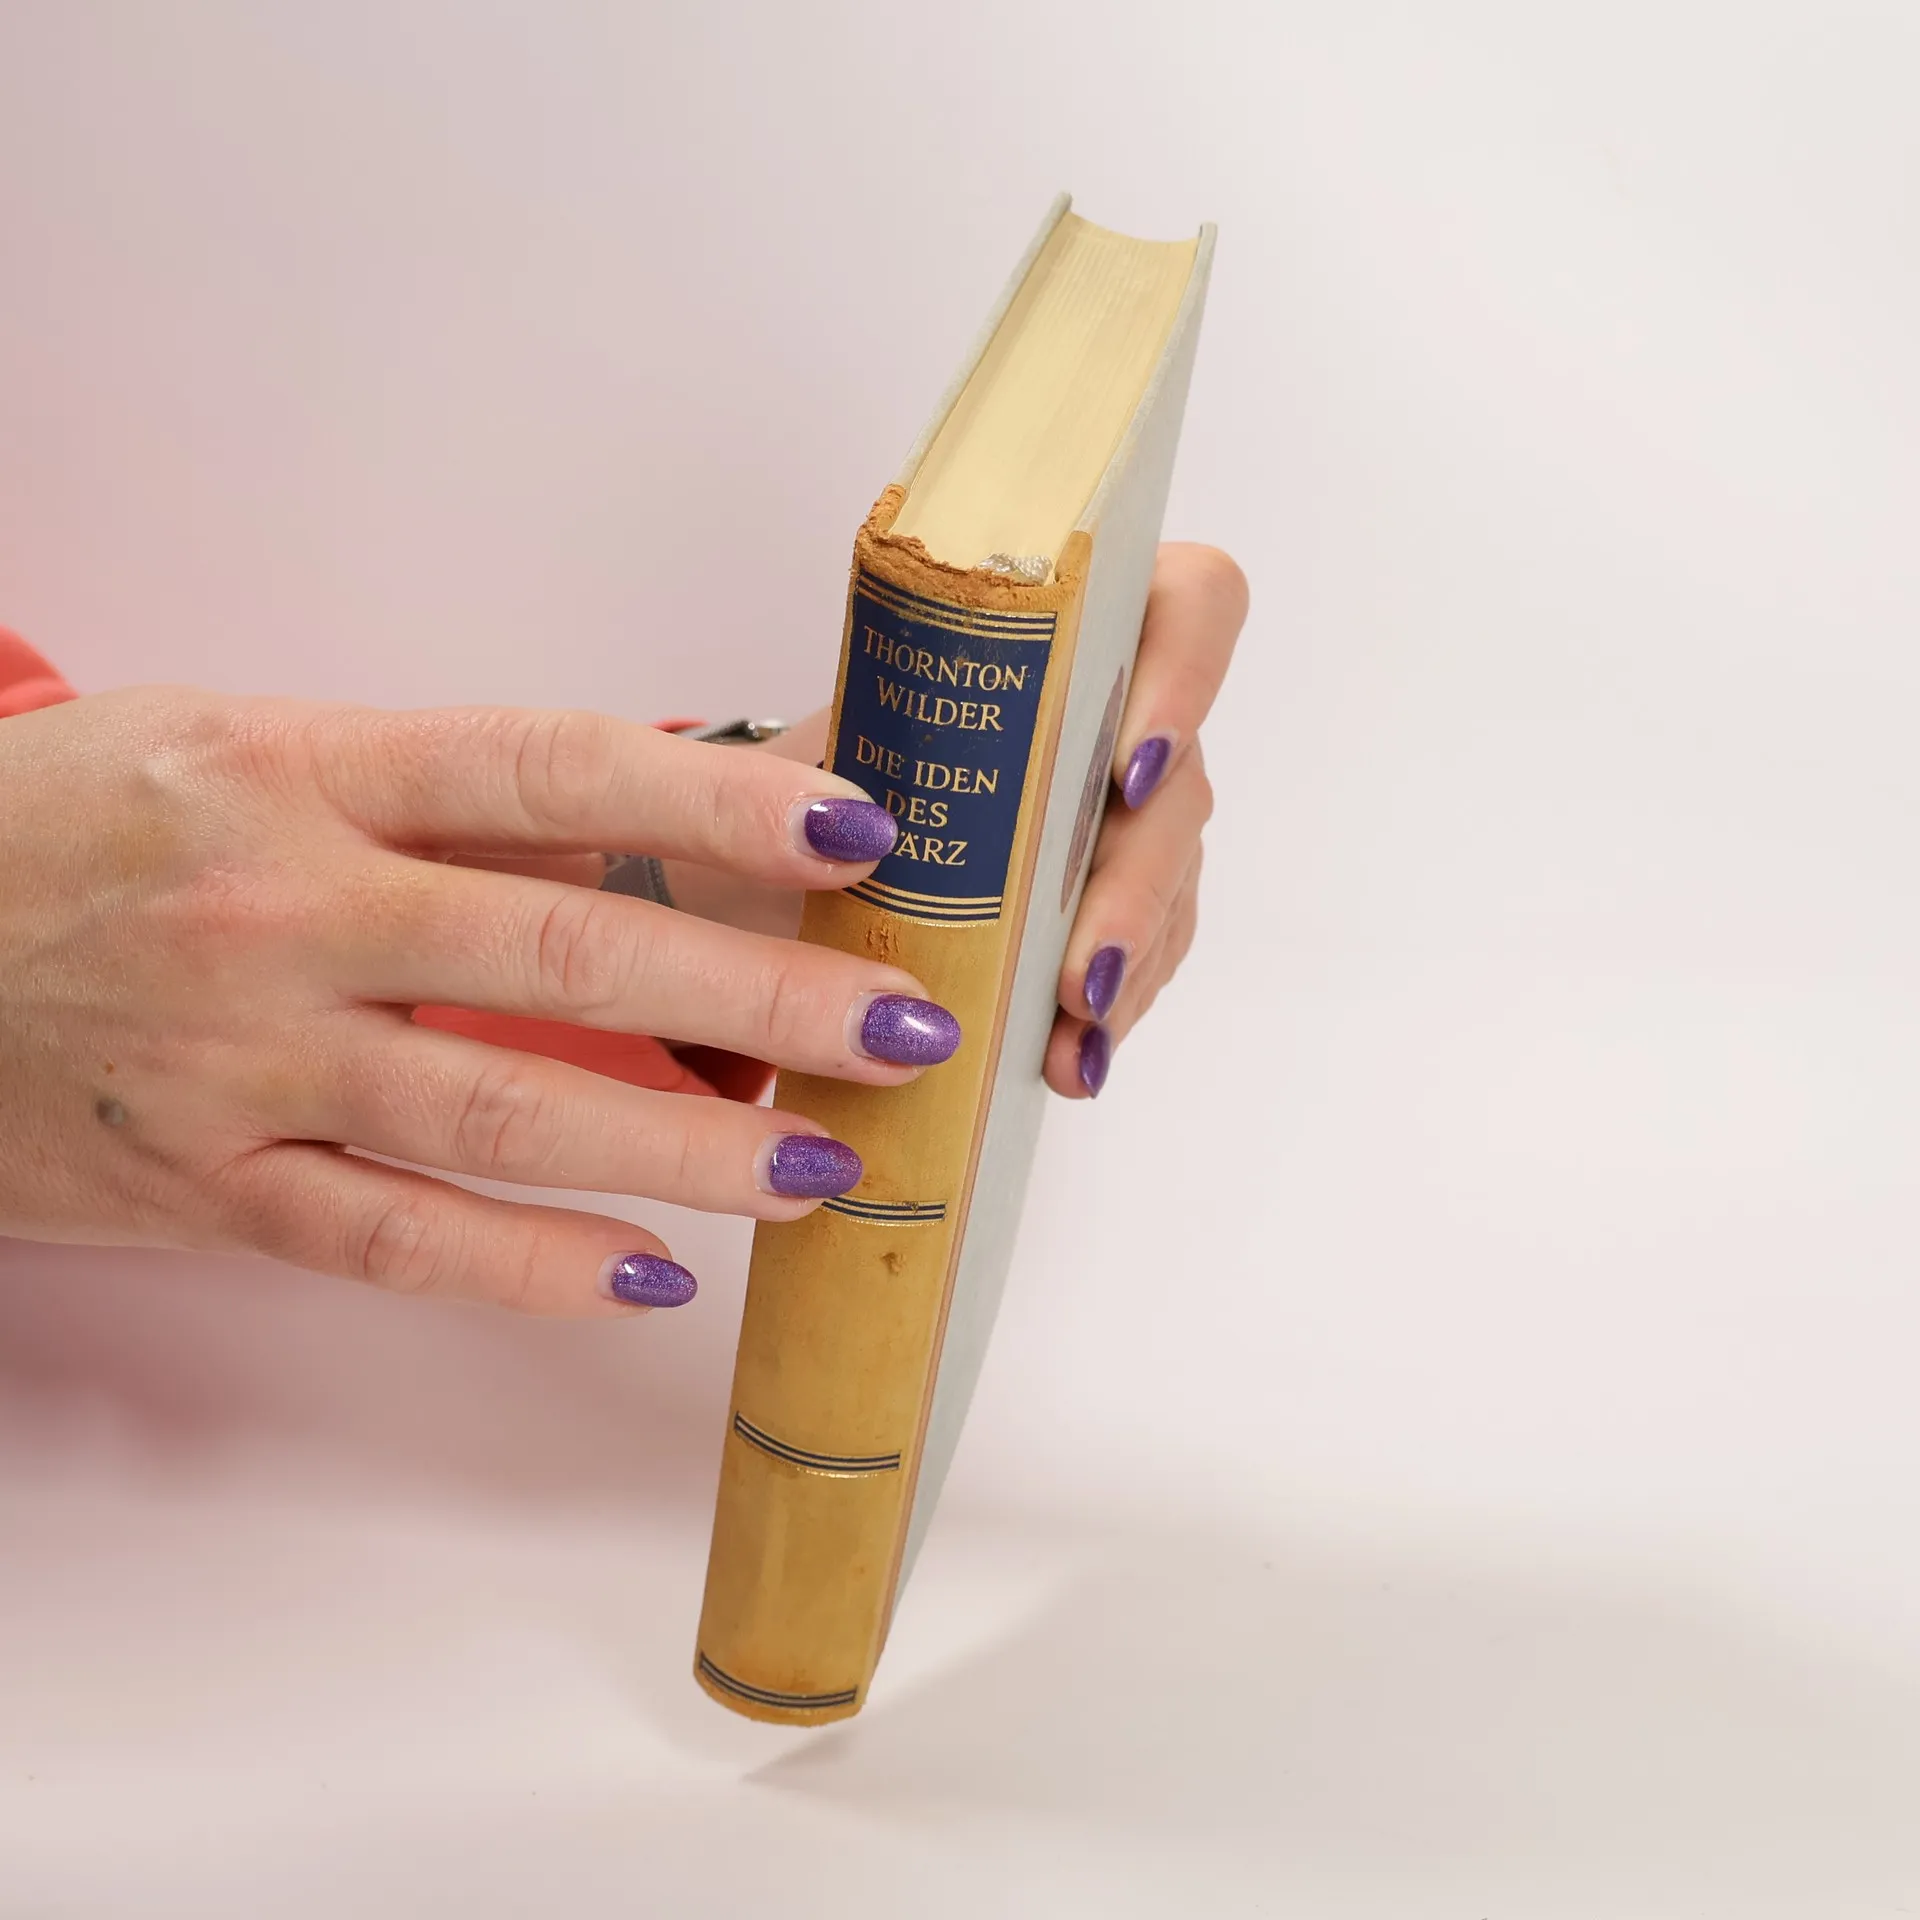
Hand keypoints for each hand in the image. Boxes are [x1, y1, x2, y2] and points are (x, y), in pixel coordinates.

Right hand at [0, 690, 955, 1313]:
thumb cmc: (79, 823)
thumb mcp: (250, 749)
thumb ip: (445, 794)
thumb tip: (664, 817)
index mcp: (302, 769)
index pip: (552, 771)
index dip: (715, 802)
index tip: (860, 831)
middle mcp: (282, 910)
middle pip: (565, 955)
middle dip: (758, 998)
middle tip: (904, 1031)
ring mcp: (242, 1061)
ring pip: (500, 1115)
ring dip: (686, 1152)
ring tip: (828, 1173)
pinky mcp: (203, 1189)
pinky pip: (390, 1239)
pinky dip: (528, 1268)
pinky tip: (653, 1280)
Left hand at [669, 542, 1247, 1098]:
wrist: (778, 867)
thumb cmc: (806, 787)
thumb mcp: (801, 766)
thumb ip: (821, 776)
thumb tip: (848, 825)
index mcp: (1066, 637)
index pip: (1190, 606)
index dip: (1186, 677)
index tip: (1128, 770)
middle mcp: (1117, 722)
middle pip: (1181, 785)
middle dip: (1134, 887)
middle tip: (1079, 975)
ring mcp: (1125, 822)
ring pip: (1171, 884)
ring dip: (1125, 969)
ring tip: (1069, 1040)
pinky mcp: (1113, 910)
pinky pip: (1142, 960)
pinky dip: (1101, 1016)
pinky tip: (1066, 1064)